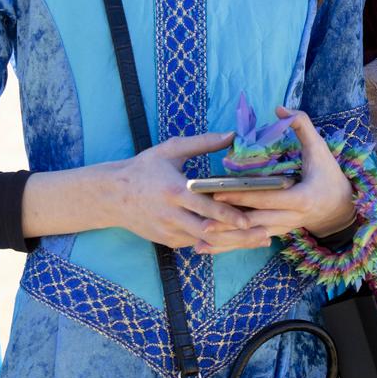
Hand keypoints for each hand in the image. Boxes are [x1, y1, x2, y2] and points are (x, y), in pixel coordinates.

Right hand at [107, 132, 269, 249]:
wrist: (111, 196)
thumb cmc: (144, 168)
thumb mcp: (171, 150)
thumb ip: (203, 142)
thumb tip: (232, 135)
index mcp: (175, 191)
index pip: (207, 207)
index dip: (229, 214)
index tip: (251, 217)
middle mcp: (173, 215)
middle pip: (210, 230)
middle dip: (239, 234)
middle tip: (265, 234)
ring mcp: (169, 231)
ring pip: (206, 241)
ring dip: (232, 242)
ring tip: (258, 240)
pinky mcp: (167, 241)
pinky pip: (195, 243)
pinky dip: (216, 243)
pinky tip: (237, 241)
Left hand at [202, 108, 353, 253]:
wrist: (341, 206)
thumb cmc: (328, 173)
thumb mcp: (320, 147)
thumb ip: (302, 125)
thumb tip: (279, 108)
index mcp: (301, 198)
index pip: (267, 198)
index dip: (243, 197)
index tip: (219, 193)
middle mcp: (291, 218)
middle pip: (254, 222)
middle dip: (227, 222)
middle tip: (200, 218)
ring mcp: (282, 228)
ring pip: (249, 237)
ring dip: (225, 239)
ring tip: (198, 240)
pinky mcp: (275, 233)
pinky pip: (250, 240)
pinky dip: (229, 245)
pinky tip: (207, 247)